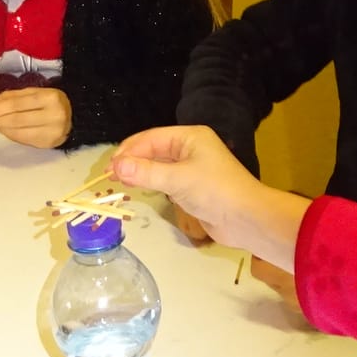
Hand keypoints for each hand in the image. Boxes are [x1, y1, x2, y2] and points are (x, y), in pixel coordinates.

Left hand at [0, 86, 71, 148]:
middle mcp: (54, 115)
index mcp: (51, 98)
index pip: (19, 104)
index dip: (0, 107)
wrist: (72, 116)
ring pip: (19, 132)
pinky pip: (24, 140)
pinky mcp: (49, 143)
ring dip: (3, 128)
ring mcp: (53, 132)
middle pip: (18, 119)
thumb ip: (13, 96)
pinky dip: (11, 134)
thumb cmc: (49, 102)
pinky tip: (5, 129)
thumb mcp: (34, 92)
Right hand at [112, 126, 308, 269]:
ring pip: (158, 166)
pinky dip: (151, 183)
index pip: (151, 138)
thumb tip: (115, 166)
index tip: (109, 167)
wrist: (247, 219)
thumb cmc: (215, 191)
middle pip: (153, 150)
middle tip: (110, 176)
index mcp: (190, 137)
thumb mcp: (178, 179)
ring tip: (119, 182)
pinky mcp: (192, 187)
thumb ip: (146, 172)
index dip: (129, 150)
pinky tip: (138, 189)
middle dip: (132, 161)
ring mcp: (191, 168)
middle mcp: (190, 149)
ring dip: (140, 172)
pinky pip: (165, 180)